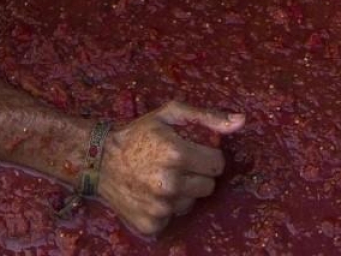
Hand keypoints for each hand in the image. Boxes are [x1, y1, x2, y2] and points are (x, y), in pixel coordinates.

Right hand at [98, 100, 244, 236]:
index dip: (207, 156)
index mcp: (177, 154)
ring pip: (191, 204)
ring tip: (162, 177)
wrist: (99, 161)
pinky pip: (173, 218)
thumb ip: (207, 117)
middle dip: (197, 174)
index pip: (218, 164)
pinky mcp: (151, 225)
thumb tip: (241, 121)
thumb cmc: (139, 134)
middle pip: (208, 187)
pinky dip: (166, 208)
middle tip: (177, 164)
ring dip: (182, 192)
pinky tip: (151, 193)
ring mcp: (160, 208)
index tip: (193, 151)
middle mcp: (170, 184)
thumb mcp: (170, 115)